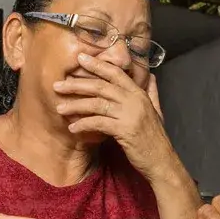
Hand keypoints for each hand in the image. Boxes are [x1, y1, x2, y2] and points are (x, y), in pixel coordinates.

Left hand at [53, 53, 176, 175]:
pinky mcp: (125, 130)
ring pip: (96, 103)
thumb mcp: (156, 111)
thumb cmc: (155, 138)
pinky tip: (73, 128)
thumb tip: (151, 76)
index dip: (97, 64)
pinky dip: (84, 124)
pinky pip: (98, 123)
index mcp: (139, 93)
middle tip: (58, 85)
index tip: (80, 57)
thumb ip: (152, 92)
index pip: (115, 72)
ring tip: (59, 108)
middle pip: (100, 86)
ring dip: (75, 105)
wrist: (162, 161)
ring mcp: (130, 114)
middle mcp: (134, 100)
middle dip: (77, 84)